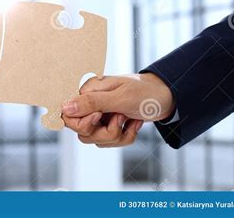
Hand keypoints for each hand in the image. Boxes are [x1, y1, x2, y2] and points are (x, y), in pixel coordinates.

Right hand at [61, 73, 175, 146]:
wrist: (168, 97)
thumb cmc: (145, 91)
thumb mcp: (119, 97)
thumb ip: (91, 103)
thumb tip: (64, 108)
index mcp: (88, 91)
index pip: (68, 115)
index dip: (82, 123)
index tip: (99, 117)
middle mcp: (91, 104)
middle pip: (82, 132)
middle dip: (105, 132)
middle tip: (120, 118)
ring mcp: (100, 116)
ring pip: (96, 140)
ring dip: (117, 136)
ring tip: (129, 119)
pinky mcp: (110, 125)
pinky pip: (110, 142)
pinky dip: (126, 136)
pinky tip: (135, 123)